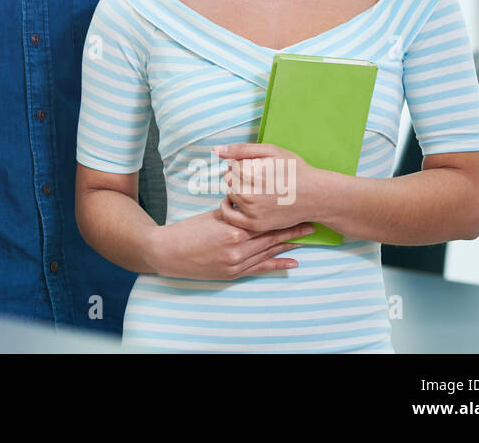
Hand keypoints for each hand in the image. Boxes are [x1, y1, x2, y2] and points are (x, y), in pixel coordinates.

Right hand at [148, 208, 316, 279]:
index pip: (264, 221)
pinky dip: (277, 265)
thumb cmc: (186, 230)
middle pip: (271, 237)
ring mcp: (236, 263)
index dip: (282, 216)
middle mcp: (237, 248)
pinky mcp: (232, 273)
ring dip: (288, 246)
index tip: (297, 209)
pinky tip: (292, 263)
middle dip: (292, 231)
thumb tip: (249, 206)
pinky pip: (259, 268)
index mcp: (232, 229)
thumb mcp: (210, 216)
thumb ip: (232, 213)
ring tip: (306, 239)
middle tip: (311, 224)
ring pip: (268, 252)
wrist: (167, 253)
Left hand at [216, 142, 324, 233]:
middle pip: (228, 180)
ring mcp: (252, 212)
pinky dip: (230, 208)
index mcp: (251, 173)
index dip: (241, 163)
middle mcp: (249, 194)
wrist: (316, 196)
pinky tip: (240, 202)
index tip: (254, 166)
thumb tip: (216, 150)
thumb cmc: (294, 170)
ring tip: (256, 188)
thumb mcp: (271, 151)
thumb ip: (241, 149)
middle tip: (256, 177)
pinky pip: (230, 216)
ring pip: (230, 195)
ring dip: (236, 190)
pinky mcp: (255, 225)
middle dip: (238, 176)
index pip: (231, 165)